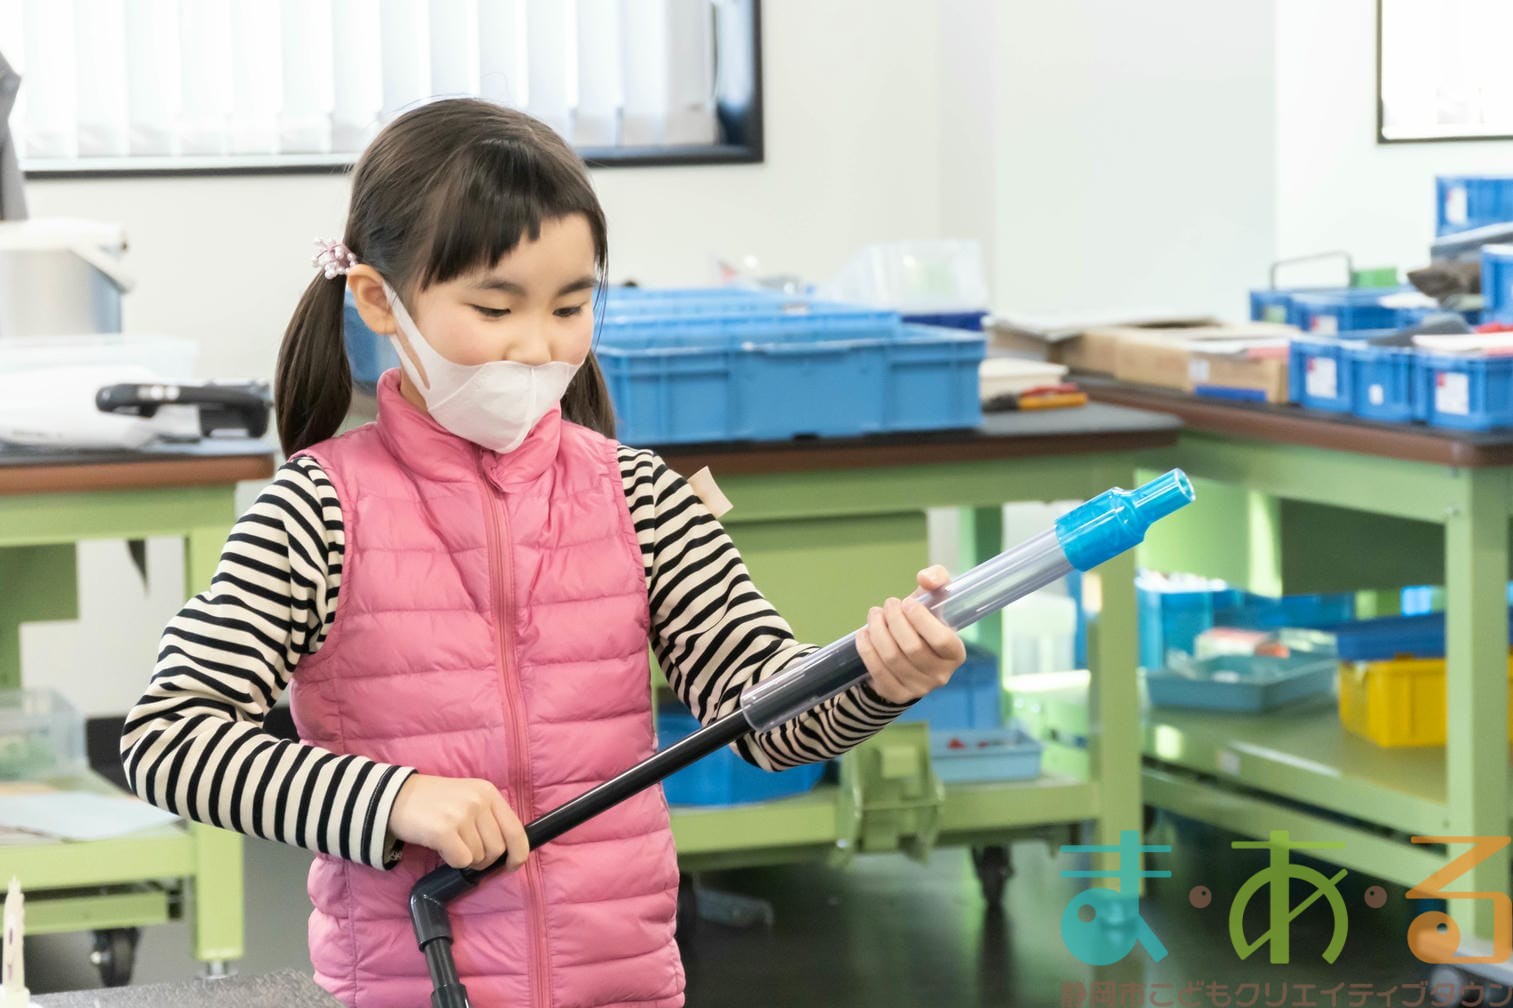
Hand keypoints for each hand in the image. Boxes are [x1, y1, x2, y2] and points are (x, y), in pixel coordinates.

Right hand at [388, 773, 529, 871]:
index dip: (518, 853)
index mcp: (488, 793)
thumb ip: (488, 818)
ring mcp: (462, 814)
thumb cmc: (434, 803)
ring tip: (451, 844)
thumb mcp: (467, 798)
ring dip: (466, 859)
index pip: (516, 830)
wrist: (395, 798)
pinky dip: (452, 861)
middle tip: (465, 852)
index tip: (511, 865)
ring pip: (479, 857)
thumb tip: (507, 852)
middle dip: (483, 859)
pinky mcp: (444, 830)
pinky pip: (461, 861)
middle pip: (497, 848)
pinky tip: (441, 847)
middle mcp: (479, 801)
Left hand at [856, 565, 966, 703]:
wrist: (908, 656)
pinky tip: (864, 633)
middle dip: (894, 621)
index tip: (905, 602)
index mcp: (956, 653)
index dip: (920, 619)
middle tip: (887, 604)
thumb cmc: (925, 622)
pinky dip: (867, 649)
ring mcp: (919, 688)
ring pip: (892, 658)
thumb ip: (937, 580)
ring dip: (878, 631)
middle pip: (912, 647)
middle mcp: (941, 675)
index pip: (941, 639)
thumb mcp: (935, 599)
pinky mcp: (897, 694)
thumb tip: (925, 578)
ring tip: (874, 615)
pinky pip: (877, 671)